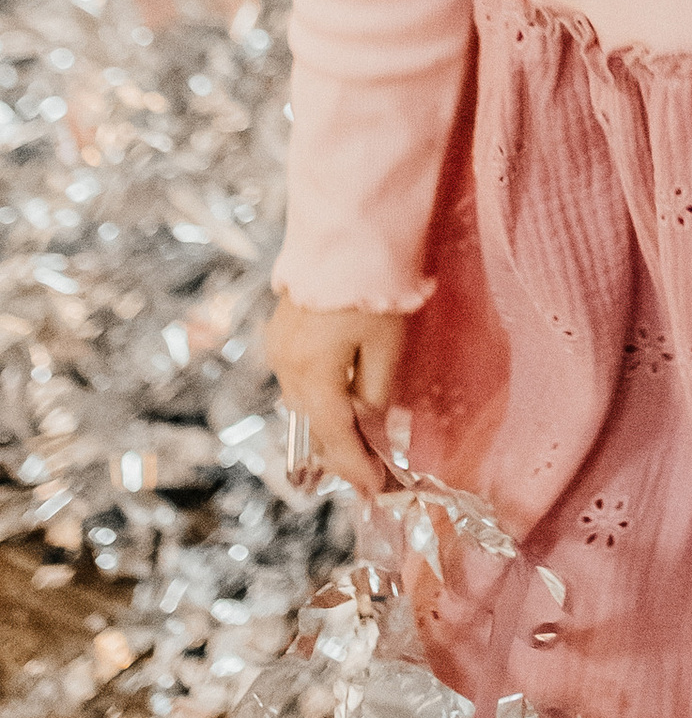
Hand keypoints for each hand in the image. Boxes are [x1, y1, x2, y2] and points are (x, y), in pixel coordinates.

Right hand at [267, 294, 407, 495]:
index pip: (334, 434)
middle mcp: (285, 365)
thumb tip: (371, 426)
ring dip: (330, 423)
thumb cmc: (375, 283)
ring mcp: (278, 347)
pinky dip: (320, 395)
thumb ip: (376, 392)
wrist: (346, 227)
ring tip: (360, 444)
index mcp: (312, 372)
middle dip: (342, 450)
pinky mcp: (281, 331)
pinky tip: (341, 402)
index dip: (355, 466)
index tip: (376, 490)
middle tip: (373, 474)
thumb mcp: (387, 343)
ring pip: (304, 402)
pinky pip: (299, 378)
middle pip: (313, 422)